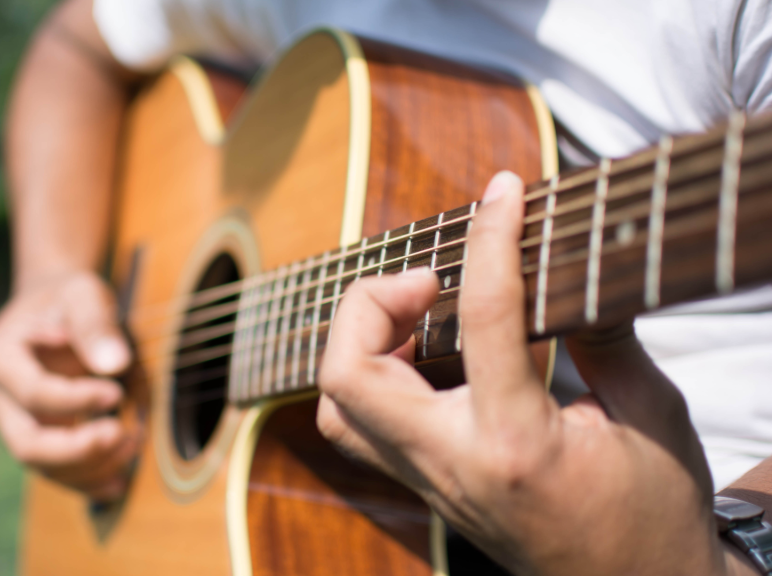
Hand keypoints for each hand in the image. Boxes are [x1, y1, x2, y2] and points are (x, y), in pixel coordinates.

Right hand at [0, 270, 138, 500]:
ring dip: (90, 467)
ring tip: (134, 444)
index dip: (77, 400)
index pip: (33, 393)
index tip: (118, 392)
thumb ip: (96, 324)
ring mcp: (14, 423)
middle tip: (122, 437)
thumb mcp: (85, 295)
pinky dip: (89, 480)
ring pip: (44, 466)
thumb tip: (114, 364)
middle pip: (27, 444)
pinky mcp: (37, 439)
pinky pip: (58, 472)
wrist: (60, 309)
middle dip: (76, 450)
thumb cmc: (71, 299)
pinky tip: (120, 480)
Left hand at [316, 171, 731, 574]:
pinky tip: (418, 352)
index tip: (504, 193)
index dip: (490, 239)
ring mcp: (429, 482)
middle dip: (370, 302)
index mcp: (518, 443)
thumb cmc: (652, 513)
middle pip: (349, 374)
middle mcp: (453, 464)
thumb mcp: (652, 415)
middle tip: (428, 279)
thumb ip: (607, 336)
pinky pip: (359, 427)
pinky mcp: (424, 488)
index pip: (483, 318)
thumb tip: (571, 264)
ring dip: (357, 341)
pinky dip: (367, 375)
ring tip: (416, 313)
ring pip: (337, 407)